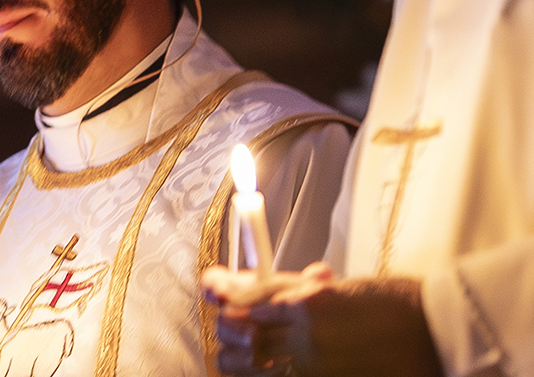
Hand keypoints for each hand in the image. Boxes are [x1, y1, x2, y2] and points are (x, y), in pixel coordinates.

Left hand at [201, 263, 444, 376]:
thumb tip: (226, 283)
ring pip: (247, 371)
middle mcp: (307, 342)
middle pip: (235, 339)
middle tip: (232, 323)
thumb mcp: (327, 287)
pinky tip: (275, 369)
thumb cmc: (386, 303)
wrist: (437, 337)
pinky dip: (268, 375)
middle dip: (226, 328)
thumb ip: (276, 286)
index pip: (239, 302)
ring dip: (240, 359)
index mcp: (307, 305)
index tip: (213, 288)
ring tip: (252, 353)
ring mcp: (316, 372)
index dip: (221, 294)